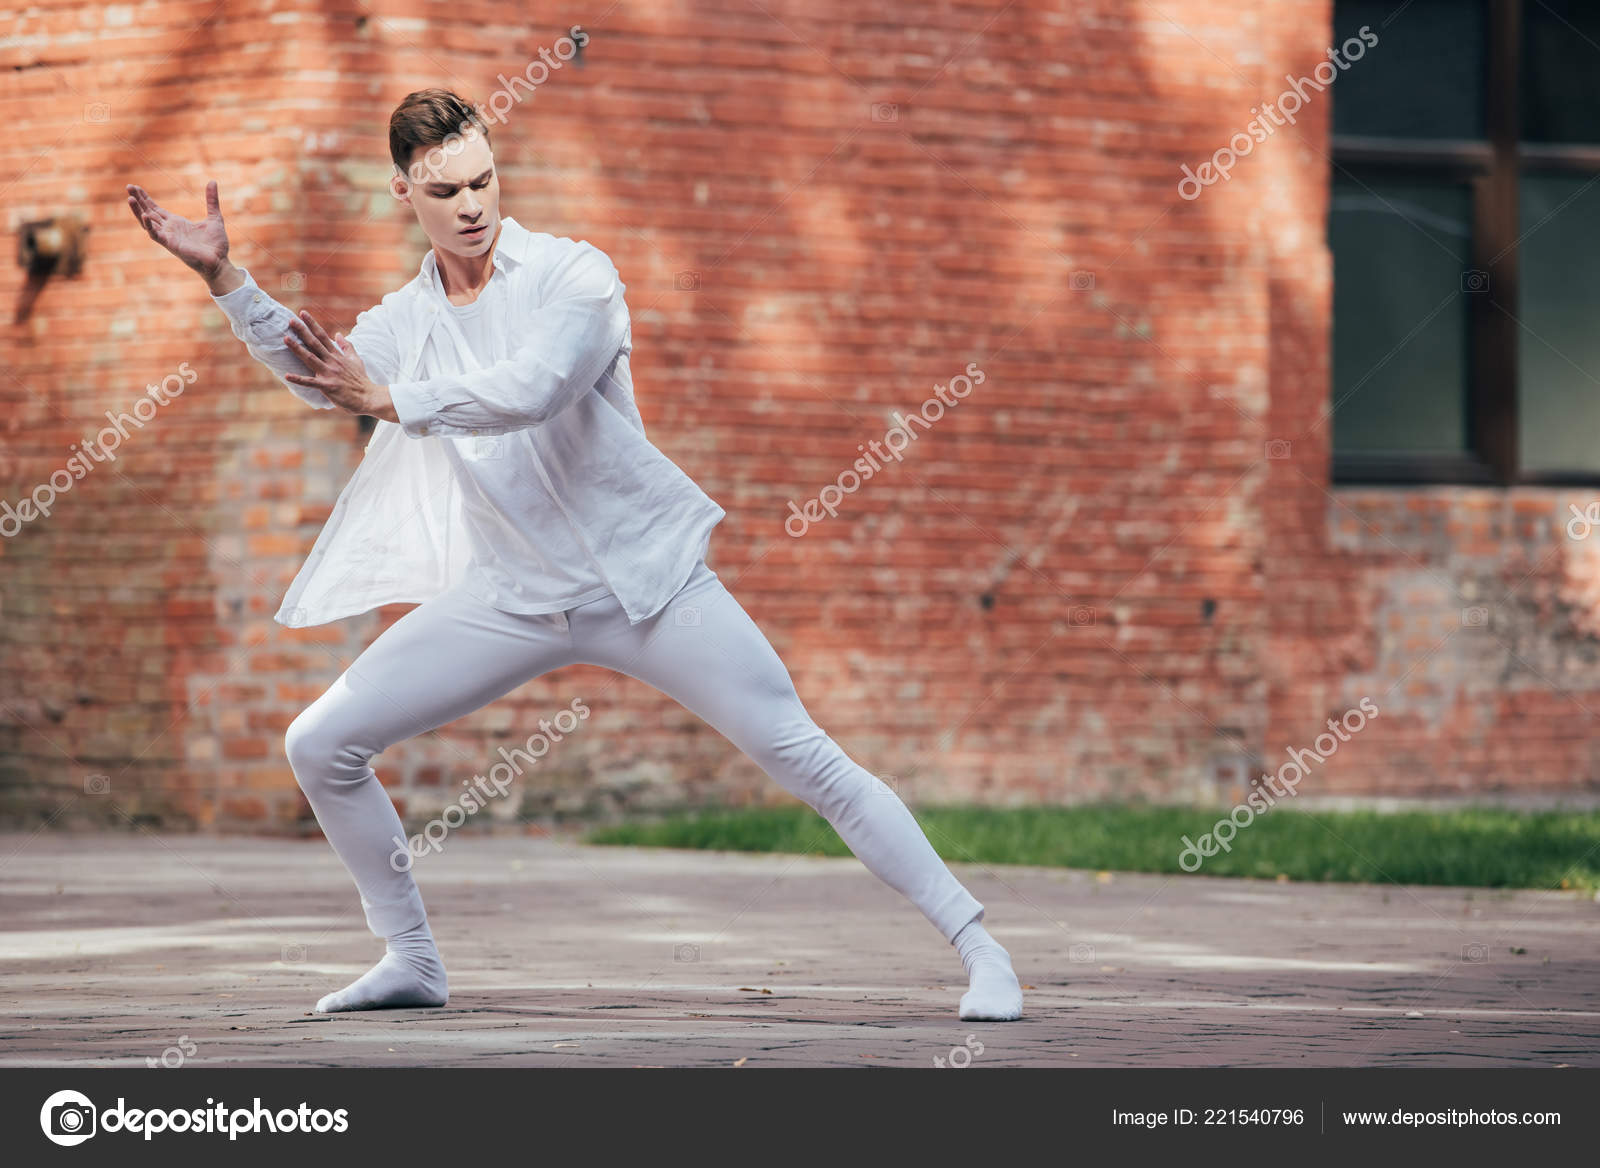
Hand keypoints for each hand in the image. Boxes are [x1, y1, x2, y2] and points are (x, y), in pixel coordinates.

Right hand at [126, 179, 229, 278]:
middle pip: (148, 212)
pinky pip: (156, 235)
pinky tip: (144, 215)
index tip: (135, 187)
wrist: (220, 262)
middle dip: (138, 200)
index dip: (145, 198)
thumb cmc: (216, 244)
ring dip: (138, 211)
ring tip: (130, 198)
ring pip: (147, 222)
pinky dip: (150, 225)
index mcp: (176, 223)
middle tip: (128, 186)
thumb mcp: (214, 217)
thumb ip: (212, 200)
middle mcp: (169, 229)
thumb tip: (213, 181)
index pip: (155, 208)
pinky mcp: (170, 245)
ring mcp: (168, 237)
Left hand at [282, 310, 398, 421]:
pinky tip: (287, 376)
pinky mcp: (327, 386)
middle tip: (291, 320)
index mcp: (337, 355)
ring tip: (286, 339)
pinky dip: (299, 379)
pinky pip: (310, 382)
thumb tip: (339, 334)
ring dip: (297, 349)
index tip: (302, 313)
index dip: (312, 324)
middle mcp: (332, 361)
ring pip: (310, 358)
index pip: (323, 336)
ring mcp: (329, 373)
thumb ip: (346, 346)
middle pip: (314, 343)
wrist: (368, 397)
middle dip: (302, 331)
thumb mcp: (356, 360)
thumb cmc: (361, 380)